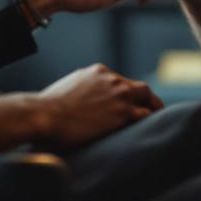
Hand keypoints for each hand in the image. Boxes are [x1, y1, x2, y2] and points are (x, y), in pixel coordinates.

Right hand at [35, 63, 162, 147]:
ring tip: (155, 120)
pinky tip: (151, 129)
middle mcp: (111, 79)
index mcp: (96, 72)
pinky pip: (145, 115)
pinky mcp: (122, 112)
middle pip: (138, 87)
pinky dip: (149, 120)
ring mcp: (119, 95)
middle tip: (149, 110)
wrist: (46, 114)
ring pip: (146, 97)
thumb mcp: (65, 89)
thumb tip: (75, 104)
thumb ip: (78, 91)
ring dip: (152, 109)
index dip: (125, 94)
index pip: (119, 81)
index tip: (126, 105)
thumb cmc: (47, 107)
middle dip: (145, 98)